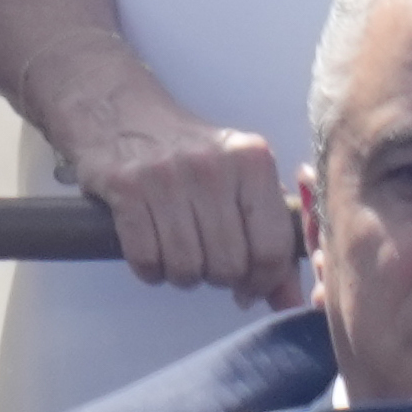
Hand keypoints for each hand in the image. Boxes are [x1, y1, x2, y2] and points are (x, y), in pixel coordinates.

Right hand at [52, 77, 302, 307]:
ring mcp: (166, 174)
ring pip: (187, 268)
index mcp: (252, 160)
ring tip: (177, 253)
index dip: (262, 281)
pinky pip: (145, 259)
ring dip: (181, 275)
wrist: (121, 109)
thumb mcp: (240, 180)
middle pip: (228, 265)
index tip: (248, 287)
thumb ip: (271, 238)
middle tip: (205, 260)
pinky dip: (149, 270)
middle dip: (217, 278)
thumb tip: (290, 302)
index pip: (271, 247)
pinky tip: (151, 250)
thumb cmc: (189, 153)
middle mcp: (212, 164)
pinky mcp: (126, 186)